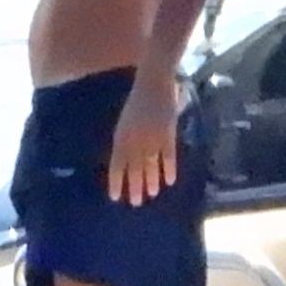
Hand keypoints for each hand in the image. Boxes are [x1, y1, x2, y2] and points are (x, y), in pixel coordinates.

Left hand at [109, 73, 179, 205]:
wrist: (154, 82)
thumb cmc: (138, 101)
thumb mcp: (126, 122)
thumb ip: (125, 140)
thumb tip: (127, 162)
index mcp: (121, 136)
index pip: (116, 164)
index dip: (116, 181)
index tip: (116, 197)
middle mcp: (135, 140)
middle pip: (134, 168)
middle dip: (134, 186)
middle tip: (136, 203)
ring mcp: (152, 137)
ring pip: (151, 164)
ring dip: (151, 180)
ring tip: (152, 194)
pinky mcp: (168, 133)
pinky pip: (168, 155)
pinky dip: (169, 168)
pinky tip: (170, 181)